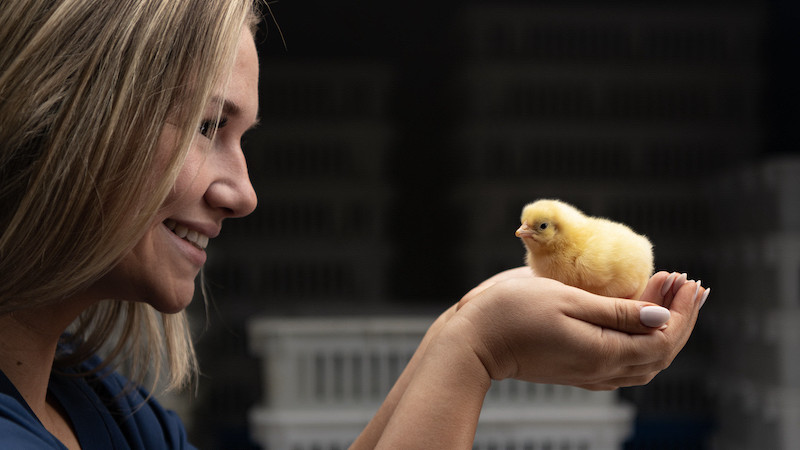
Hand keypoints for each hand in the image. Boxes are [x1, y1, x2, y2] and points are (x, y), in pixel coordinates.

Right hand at [445, 270, 704, 389]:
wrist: (474, 340)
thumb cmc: (512, 312)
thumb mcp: (567, 300)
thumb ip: (617, 310)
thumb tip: (661, 317)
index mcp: (603, 352)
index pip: (662, 338)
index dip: (681, 310)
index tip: (687, 280)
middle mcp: (601, 369)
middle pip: (660, 352)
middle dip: (679, 317)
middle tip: (687, 284)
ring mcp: (588, 372)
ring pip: (644, 360)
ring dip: (662, 328)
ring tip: (668, 296)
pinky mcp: (576, 369)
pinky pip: (624, 362)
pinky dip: (641, 339)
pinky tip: (638, 319)